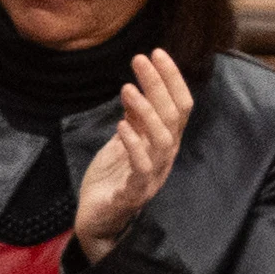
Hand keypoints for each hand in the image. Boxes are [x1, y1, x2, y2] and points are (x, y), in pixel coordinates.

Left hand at [67, 50, 192, 265]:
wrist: (95, 221)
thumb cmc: (110, 181)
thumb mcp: (121, 143)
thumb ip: (133, 120)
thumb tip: (136, 88)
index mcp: (164, 143)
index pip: (179, 105)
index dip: (171, 78)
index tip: (156, 52)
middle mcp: (165, 157)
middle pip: (173, 116)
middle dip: (158, 84)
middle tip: (141, 59)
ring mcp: (152, 176)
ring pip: (162, 139)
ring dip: (146, 111)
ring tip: (126, 88)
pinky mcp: (133, 193)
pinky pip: (141, 168)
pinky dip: (133, 145)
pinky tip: (120, 126)